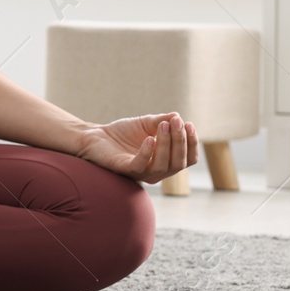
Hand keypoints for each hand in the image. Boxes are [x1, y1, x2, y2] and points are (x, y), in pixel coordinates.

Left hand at [75, 112, 198, 183]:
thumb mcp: (147, 123)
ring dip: (166, 144)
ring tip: (163, 126)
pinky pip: (140, 166)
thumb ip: (163, 121)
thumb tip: (177, 117)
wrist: (97, 136)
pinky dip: (147, 153)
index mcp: (165, 162)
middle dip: (180, 141)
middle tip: (176, 122)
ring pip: (162, 166)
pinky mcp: (125, 170)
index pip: (188, 159)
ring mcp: (141, 173)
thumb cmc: (124, 132)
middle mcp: (156, 172)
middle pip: (178, 163)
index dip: (192, 144)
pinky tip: (149, 138)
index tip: (189, 124)